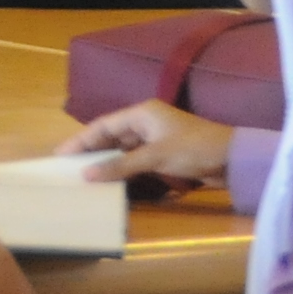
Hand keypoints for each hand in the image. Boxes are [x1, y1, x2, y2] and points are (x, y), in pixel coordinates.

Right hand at [65, 100, 234, 189]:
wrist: (231, 159)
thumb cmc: (193, 149)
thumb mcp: (155, 157)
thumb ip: (121, 166)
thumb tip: (88, 174)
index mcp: (142, 113)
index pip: (103, 125)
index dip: (81, 139)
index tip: (60, 154)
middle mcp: (146, 122)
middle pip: (110, 136)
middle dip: (89, 150)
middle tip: (65, 167)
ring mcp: (155, 138)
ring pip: (121, 149)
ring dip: (104, 161)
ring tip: (81, 175)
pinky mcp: (163, 154)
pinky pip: (134, 160)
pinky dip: (120, 169)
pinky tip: (107, 180)